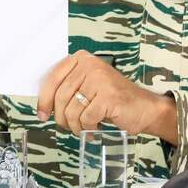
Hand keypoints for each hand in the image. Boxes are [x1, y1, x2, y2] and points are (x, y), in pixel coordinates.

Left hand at [36, 50, 176, 141]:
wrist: (145, 108)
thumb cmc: (114, 100)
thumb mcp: (87, 86)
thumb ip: (67, 89)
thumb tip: (42, 105)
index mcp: (82, 59)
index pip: (52, 78)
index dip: (44, 99)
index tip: (42, 114)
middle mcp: (90, 65)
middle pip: (60, 97)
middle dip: (62, 117)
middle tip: (69, 126)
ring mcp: (100, 80)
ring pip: (71, 110)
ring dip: (76, 125)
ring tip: (85, 126)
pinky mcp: (108, 97)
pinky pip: (86, 119)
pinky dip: (89, 129)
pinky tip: (96, 128)